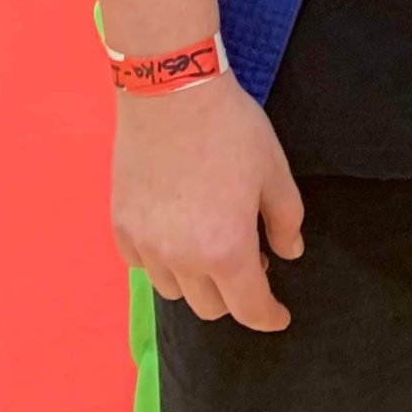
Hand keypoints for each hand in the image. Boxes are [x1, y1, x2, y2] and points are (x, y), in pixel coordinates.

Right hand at [111, 72, 304, 330]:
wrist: (171, 93)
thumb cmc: (232, 130)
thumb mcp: (274, 170)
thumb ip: (286, 219)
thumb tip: (291, 253)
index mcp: (225, 250)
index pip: (249, 308)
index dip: (269, 317)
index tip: (279, 317)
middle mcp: (181, 260)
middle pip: (209, 307)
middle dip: (234, 295)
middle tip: (251, 259)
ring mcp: (145, 246)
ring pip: (174, 290)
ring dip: (197, 279)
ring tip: (211, 242)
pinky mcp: (121, 227)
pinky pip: (143, 264)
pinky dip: (163, 260)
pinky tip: (175, 231)